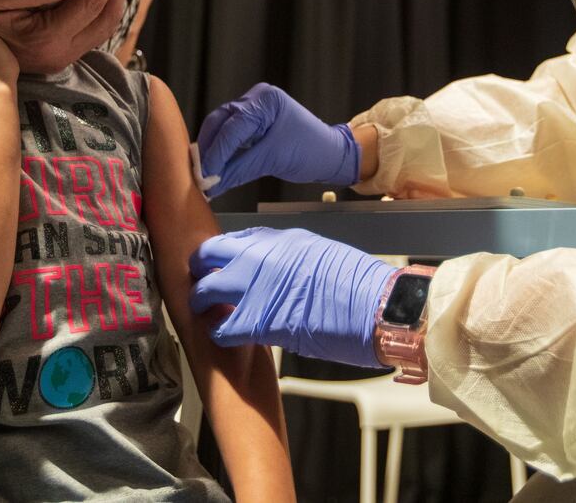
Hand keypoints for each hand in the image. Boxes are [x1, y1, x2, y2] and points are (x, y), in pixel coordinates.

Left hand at [189, 227, 392, 366]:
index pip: (233, 239)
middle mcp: (262, 256)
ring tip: (206, 312)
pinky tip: (224, 336)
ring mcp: (257, 286)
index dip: (220, 254)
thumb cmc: (356, 284)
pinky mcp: (259, 321)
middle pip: (209, 255)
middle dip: (199, 270)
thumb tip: (270, 266)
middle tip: (200, 283)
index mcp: (279, 239)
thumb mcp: (317, 252)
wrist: (375, 306)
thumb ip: (286, 256)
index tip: (215, 264)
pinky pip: (222, 327)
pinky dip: (218, 334)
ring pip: (206, 290)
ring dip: (202, 302)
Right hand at [196, 83, 357, 197]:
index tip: (204, 174)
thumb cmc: (310, 151)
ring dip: (214, 151)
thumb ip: (239, 169)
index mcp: (265, 100)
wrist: (330, 154)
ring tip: (205, 174)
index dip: (216, 152)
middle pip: (221, 122)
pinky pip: (232, 135)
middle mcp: (256, 98)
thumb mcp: (273, 159)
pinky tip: (216, 167)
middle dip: (210, 149)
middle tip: (200, 174)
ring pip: (223, 128)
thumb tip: (212, 184)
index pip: (232, 126)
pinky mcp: (254, 121)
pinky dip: (224, 151)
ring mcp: (254, 108)